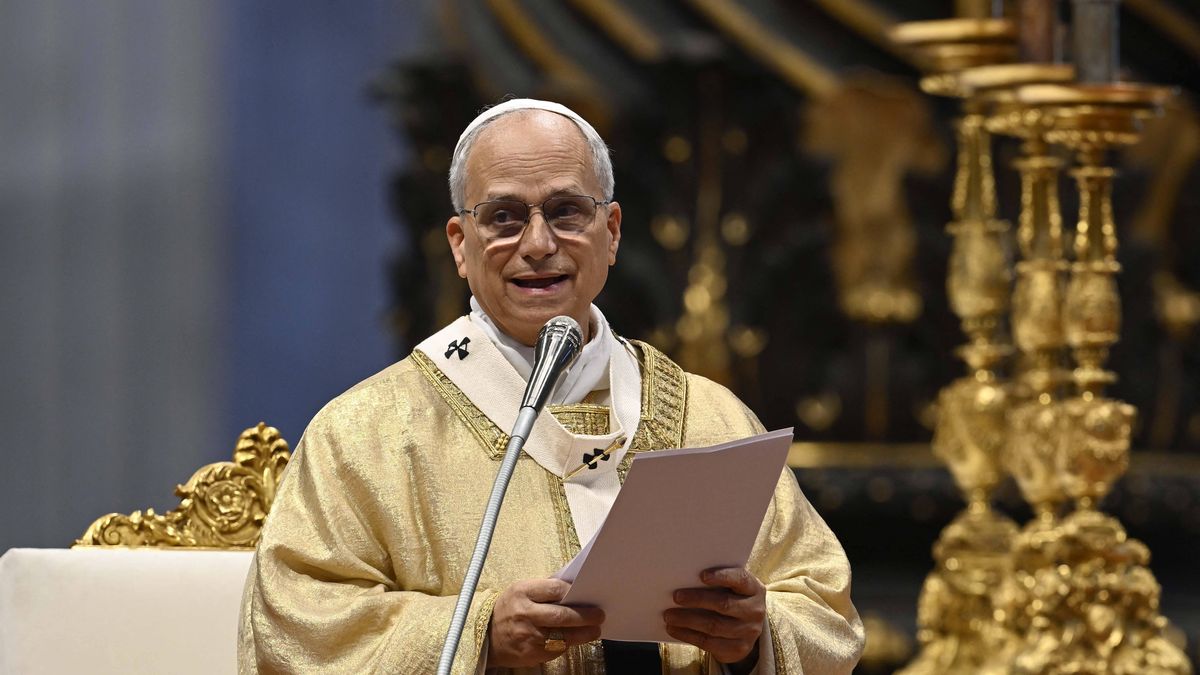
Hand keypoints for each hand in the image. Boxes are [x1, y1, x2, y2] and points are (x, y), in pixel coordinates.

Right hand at [486, 578, 604, 667]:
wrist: (486, 635)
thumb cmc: (509, 609)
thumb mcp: (520, 591)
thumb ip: (544, 589)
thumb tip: (574, 589)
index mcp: (522, 592)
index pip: (555, 589)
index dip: (573, 591)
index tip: (585, 593)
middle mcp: (524, 613)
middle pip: (562, 615)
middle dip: (585, 616)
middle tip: (599, 615)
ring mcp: (528, 636)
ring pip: (563, 636)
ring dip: (584, 633)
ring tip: (594, 630)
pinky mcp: (531, 654)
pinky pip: (557, 649)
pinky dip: (568, 644)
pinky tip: (574, 639)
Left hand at [663, 567, 765, 668]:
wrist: (746, 628)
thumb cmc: (732, 598)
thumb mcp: (732, 587)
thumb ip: (717, 582)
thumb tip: (684, 577)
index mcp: (754, 589)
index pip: (741, 579)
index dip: (722, 577)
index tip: (702, 575)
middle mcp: (755, 610)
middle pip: (724, 605)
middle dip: (697, 600)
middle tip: (676, 597)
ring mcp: (748, 632)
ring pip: (714, 626)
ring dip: (688, 620)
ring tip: (669, 615)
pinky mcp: (738, 649)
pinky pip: (709, 643)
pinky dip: (688, 635)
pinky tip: (674, 629)